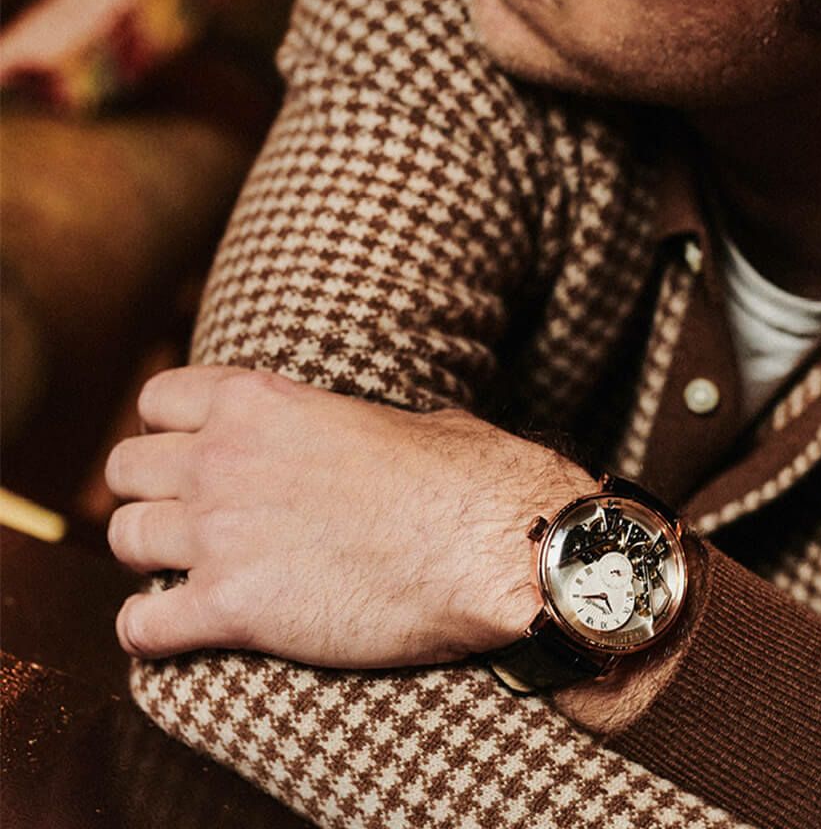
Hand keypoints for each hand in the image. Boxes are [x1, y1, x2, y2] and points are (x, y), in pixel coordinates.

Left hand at [105, 366, 591, 666]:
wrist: (488, 544)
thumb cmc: (465, 476)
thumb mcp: (404, 420)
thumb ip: (353, 424)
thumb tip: (374, 434)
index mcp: (262, 402)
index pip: (159, 399)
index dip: (167, 428)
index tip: (186, 451)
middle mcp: (223, 459)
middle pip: (124, 469)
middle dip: (147, 492)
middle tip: (184, 515)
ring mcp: (219, 533)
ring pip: (124, 540)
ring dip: (150, 557)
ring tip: (185, 570)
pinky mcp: (230, 608)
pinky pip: (141, 625)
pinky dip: (150, 630)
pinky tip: (176, 629)